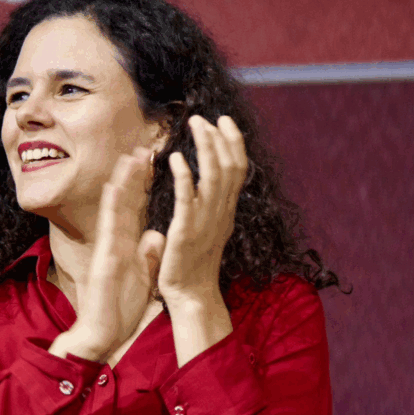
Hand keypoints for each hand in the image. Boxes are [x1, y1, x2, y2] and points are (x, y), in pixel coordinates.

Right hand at [61, 146, 163, 359]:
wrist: (102, 332)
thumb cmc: (120, 307)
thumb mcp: (142, 275)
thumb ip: (147, 254)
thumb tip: (155, 235)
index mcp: (128, 244)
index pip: (138, 208)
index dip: (145, 185)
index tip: (154, 161)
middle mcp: (117, 240)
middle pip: (127, 202)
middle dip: (135, 175)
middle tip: (144, 147)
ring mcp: (109, 247)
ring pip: (115, 208)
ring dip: (122, 182)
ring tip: (129, 157)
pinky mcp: (104, 258)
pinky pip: (108, 230)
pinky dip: (111, 208)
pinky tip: (114, 187)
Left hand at [153, 115, 247, 307]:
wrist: (192, 296)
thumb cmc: (196, 265)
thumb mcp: (210, 230)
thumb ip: (211, 207)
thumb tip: (209, 186)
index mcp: (226, 211)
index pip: (237, 170)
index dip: (234, 143)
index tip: (225, 121)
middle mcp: (221, 213)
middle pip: (230, 167)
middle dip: (220, 138)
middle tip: (205, 118)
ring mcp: (205, 222)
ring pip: (213, 176)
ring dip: (205, 147)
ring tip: (194, 125)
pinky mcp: (185, 231)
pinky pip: (187, 198)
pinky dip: (184, 175)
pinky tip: (176, 158)